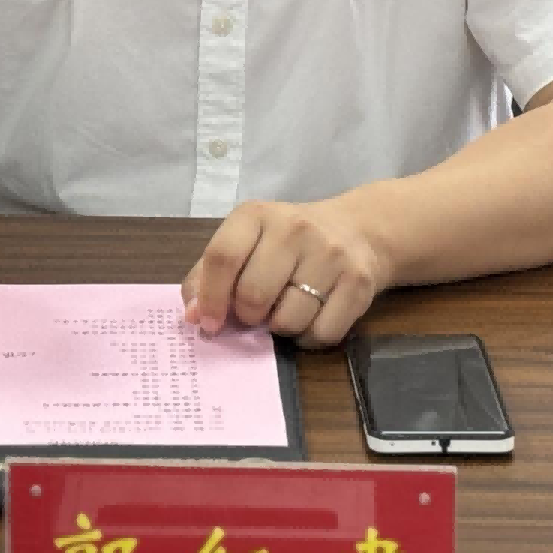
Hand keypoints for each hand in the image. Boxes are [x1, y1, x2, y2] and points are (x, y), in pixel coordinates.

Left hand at [181, 195, 393, 347]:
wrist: (358, 229)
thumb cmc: (287, 242)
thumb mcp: (245, 242)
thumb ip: (209, 275)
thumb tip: (194, 316)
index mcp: (256, 215)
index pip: (222, 257)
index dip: (211, 297)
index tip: (209, 322)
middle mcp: (294, 228)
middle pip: (254, 295)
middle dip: (249, 316)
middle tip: (257, 312)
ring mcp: (330, 254)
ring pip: (289, 320)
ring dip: (282, 327)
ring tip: (289, 307)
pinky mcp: (359, 281)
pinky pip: (323, 333)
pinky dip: (311, 336)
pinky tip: (314, 315)